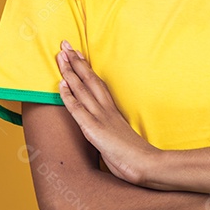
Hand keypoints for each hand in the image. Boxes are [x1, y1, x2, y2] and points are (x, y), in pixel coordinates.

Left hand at [56, 40, 160, 186]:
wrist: (148, 165)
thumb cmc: (135, 156)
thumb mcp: (121, 138)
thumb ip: (112, 130)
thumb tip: (105, 130)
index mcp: (112, 111)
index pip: (97, 83)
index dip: (85, 68)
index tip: (77, 54)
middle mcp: (106, 110)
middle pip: (89, 79)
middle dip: (75, 61)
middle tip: (65, 44)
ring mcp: (100, 118)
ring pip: (82, 89)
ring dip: (69, 72)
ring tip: (61, 56)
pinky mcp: (94, 130)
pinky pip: (78, 110)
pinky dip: (68, 96)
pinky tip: (60, 84)